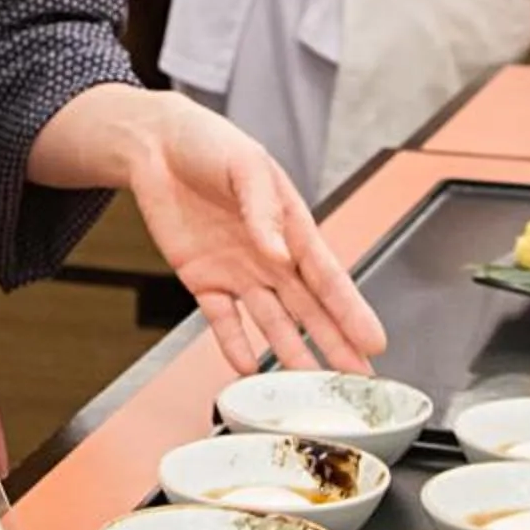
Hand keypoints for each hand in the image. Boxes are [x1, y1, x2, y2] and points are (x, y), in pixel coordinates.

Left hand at [120, 94, 388, 376]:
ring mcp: (239, 271)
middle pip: (310, 308)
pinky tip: (247, 368)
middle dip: (336, 344)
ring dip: (292, 352)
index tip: (373, 341)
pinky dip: (233, 344)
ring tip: (311, 385)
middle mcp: (271, 255)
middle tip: (358, 380)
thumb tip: (279, 253)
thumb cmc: (210, 144)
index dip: (351, 311)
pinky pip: (222, 319)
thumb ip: (263, 211)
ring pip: (273, 321)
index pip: (328, 276)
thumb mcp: (245, 166)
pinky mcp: (203, 279)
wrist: (156, 145)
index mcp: (292, 225)